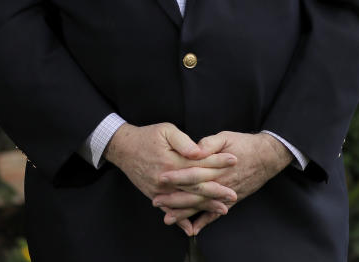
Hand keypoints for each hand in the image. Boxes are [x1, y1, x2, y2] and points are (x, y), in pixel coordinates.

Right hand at [104, 123, 238, 234]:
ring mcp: (159, 190)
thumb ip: (184, 142)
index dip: (218, 162)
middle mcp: (166, 179)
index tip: (234, 160)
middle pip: (196, 187)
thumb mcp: (166, 131)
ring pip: (186, 200)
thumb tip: (200, 152)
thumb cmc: (147, 136)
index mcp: (171, 162)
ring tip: (222, 209)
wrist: (123, 148)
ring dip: (205, 206)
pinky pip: (170, 209)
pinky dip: (181, 220)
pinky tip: (191, 228)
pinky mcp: (154, 195)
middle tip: (234, 194)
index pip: (200, 164)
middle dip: (217, 191)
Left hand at [158, 131, 292, 234]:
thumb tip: (195, 149)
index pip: (193, 173)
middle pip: (194, 193)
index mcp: (216, 166)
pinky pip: (216, 214)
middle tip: (156, 202)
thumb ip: (209, 143)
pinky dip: (205, 222)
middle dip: (174, 199)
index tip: (161, 178)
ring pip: (202, 206)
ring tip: (167, 218)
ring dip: (185, 213)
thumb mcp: (226, 137)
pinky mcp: (231, 200)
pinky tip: (193, 229)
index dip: (176, 176)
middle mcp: (220, 183)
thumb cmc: (244, 144)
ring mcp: (225, 194)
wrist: (267, 157)